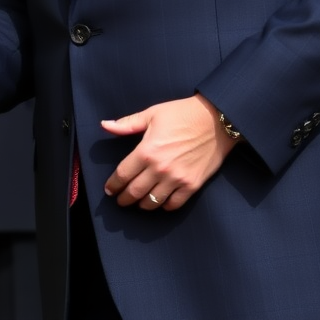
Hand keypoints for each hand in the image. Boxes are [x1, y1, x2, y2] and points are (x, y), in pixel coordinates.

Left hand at [100, 93, 237, 210]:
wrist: (215, 120)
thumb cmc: (181, 114)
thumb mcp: (151, 114)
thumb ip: (126, 124)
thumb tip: (104, 125)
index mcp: (146, 151)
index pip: (123, 174)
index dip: (113, 185)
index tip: (109, 190)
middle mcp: (160, 168)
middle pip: (135, 191)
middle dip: (124, 199)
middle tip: (120, 201)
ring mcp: (177, 179)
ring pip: (153, 202)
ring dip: (142, 205)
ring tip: (138, 203)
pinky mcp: (192, 185)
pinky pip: (174, 204)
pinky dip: (164, 206)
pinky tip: (160, 202)